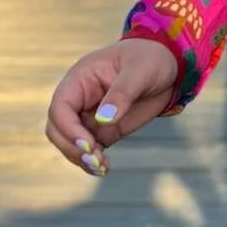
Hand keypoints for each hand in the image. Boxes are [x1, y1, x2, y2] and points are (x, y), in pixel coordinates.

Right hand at [45, 37, 178, 177]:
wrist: (168, 66)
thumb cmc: (150, 59)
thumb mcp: (140, 70)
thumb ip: (121, 94)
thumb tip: (103, 119)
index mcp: (80, 79)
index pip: (60, 107)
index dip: (68, 128)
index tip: (89, 144)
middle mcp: (79, 99)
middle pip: (57, 129)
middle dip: (71, 147)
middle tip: (95, 160)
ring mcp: (90, 116)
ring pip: (70, 143)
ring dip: (80, 158)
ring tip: (102, 168)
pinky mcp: (104, 130)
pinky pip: (90, 149)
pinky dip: (93, 161)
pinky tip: (104, 168)